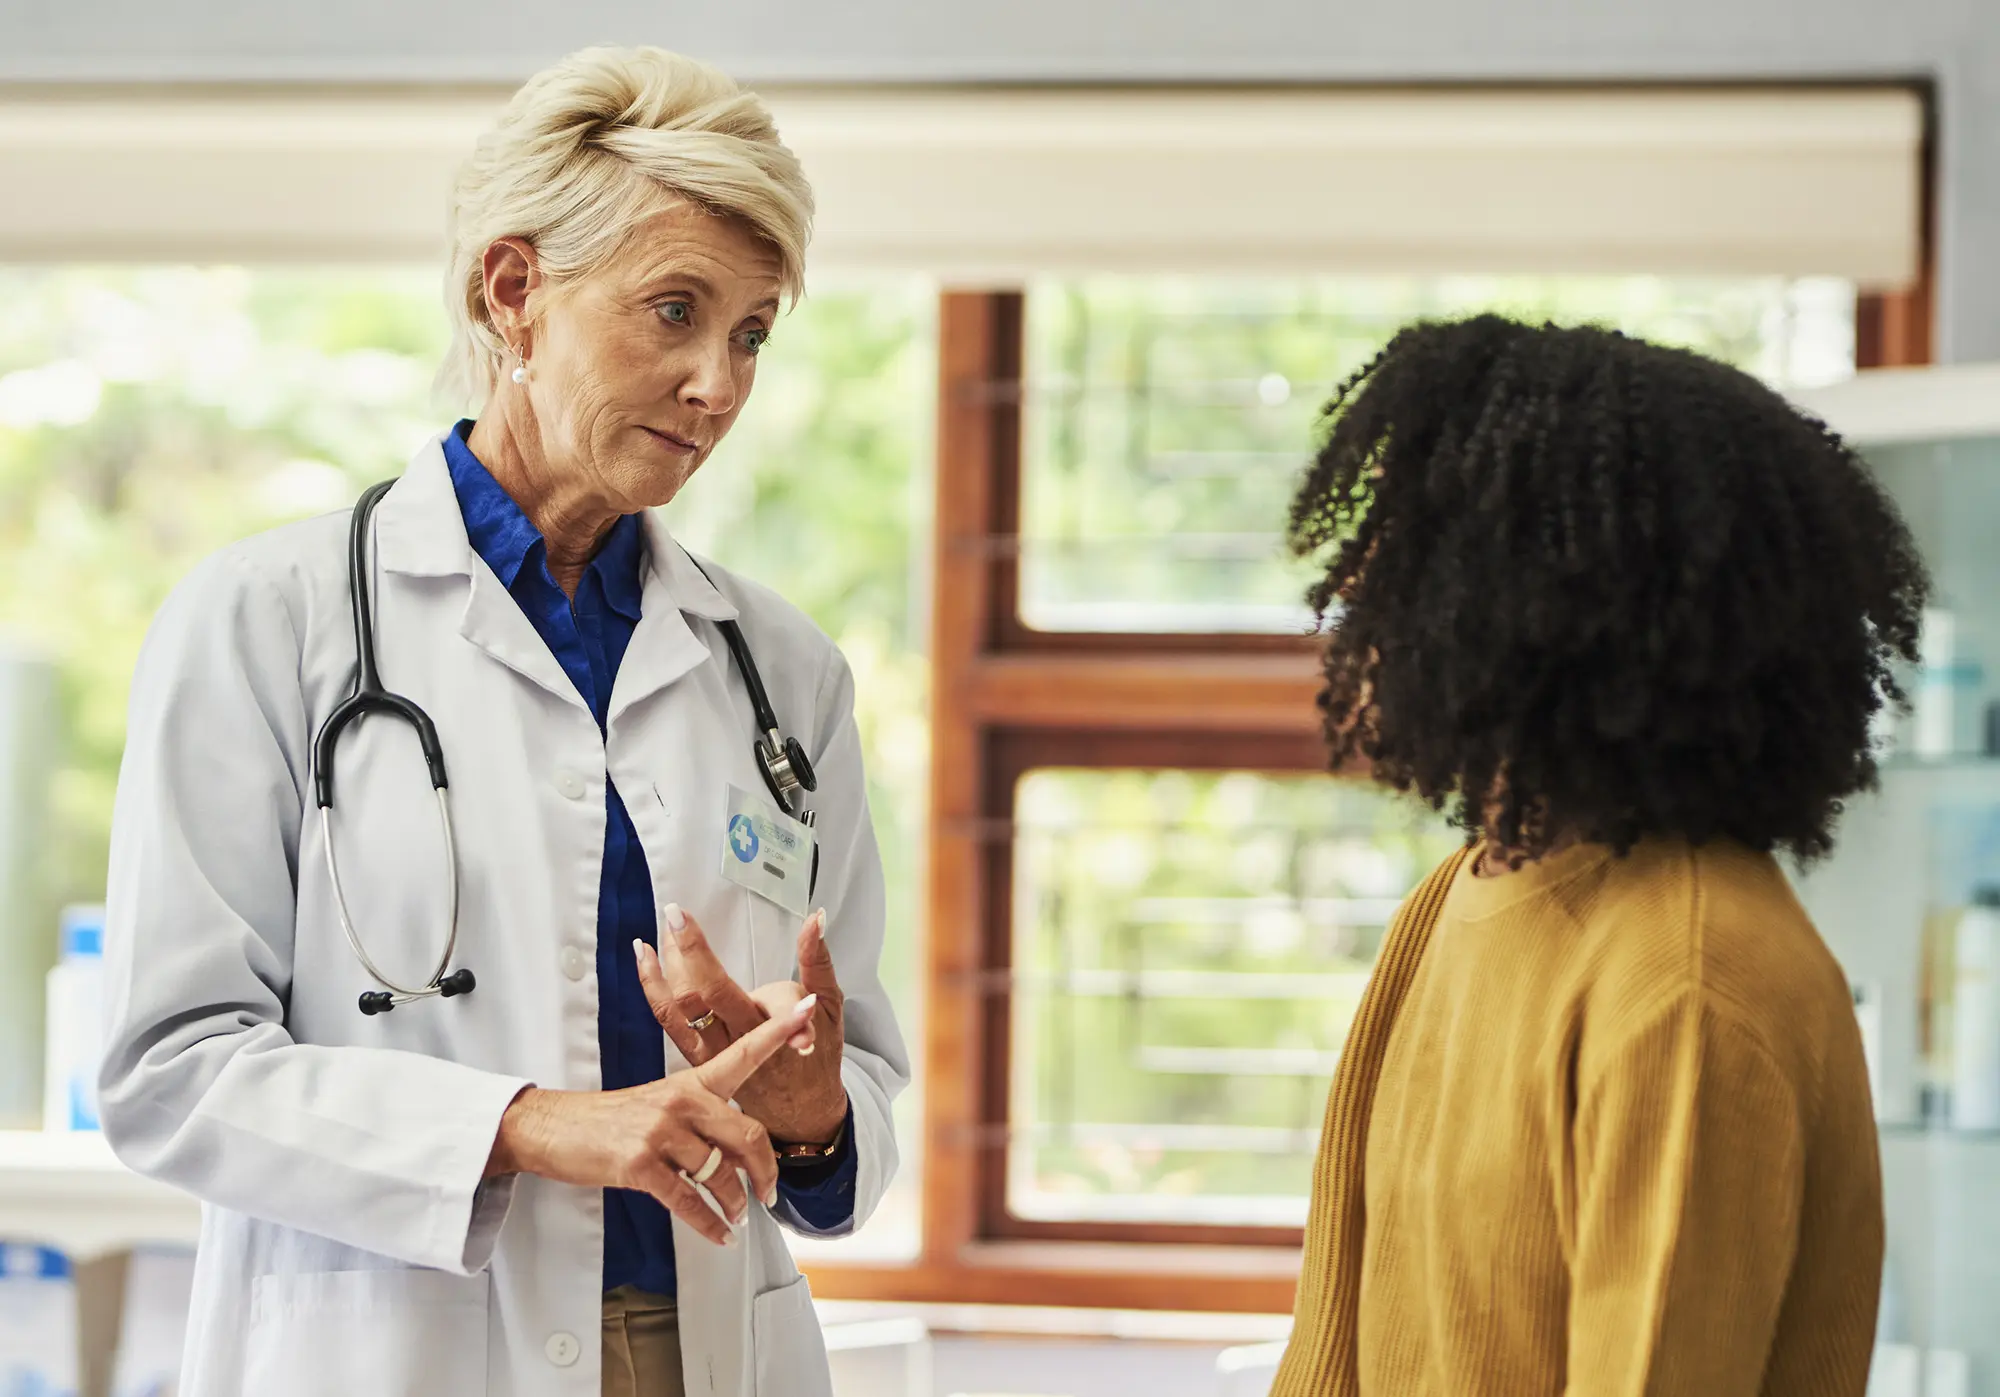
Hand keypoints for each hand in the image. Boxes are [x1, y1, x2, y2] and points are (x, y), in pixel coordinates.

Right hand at [484, 995, 814, 1245]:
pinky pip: (688, 1200)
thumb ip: (703, 1122)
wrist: (553, 1127)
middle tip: (770, 1194)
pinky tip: (719, 1235)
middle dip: (767, 1172)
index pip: (743, 1052)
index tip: (809, 1008)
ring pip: (721, 1173)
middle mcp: (681, 1101)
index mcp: (691, 1082)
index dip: (778, 1030)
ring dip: (735, 1204)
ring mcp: (661, 1132)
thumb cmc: (611, 1120)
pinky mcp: (640, 1164)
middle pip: (748, 1134)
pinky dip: (709, 1224)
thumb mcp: (661, 1105)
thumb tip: (742, 1160)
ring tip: (738, 1218)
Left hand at [635, 902, 848, 1146]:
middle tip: (675, 913)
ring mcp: (714, 1051)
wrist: (799, 1110)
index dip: (757, 968)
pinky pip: (668, 1019)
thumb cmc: (820, 1055)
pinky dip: (653, 986)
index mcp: (780, 1027)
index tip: (756, 943)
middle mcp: (743, 1041)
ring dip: (668, 966)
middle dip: (692, 951)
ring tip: (662, 929)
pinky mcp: (697, 1055)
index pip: (770, 997)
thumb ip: (819, 962)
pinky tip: (645, 957)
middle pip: (711, 994)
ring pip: (683, 1006)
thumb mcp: (832, 1006)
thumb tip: (816, 919)